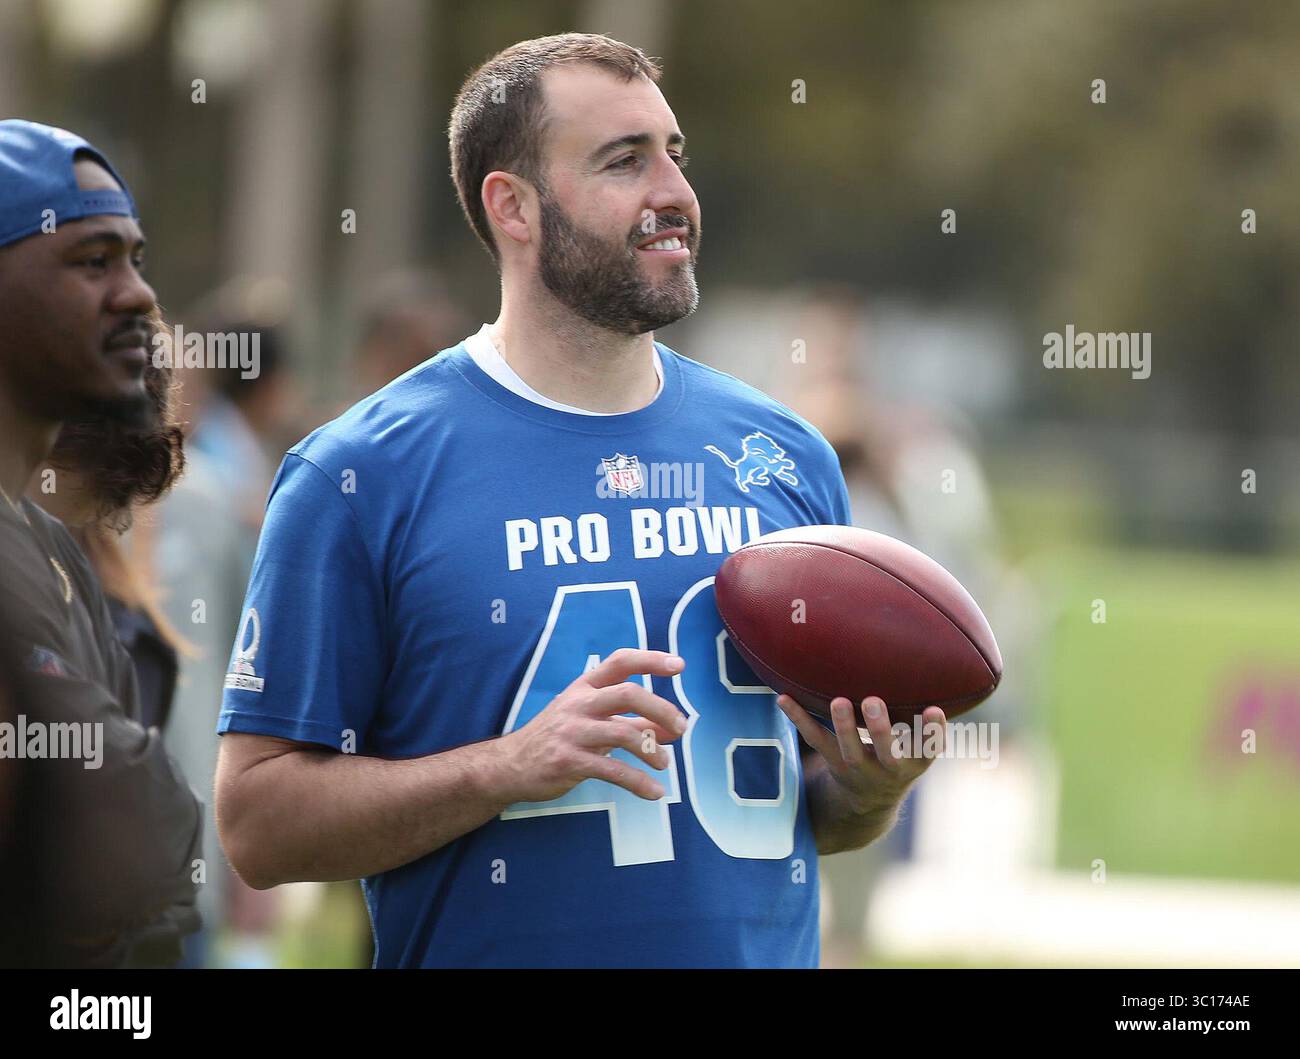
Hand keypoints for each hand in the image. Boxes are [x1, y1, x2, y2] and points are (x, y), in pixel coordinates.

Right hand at [502, 648, 687, 803]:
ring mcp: (572, 732)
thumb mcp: (590, 720)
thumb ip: (631, 719)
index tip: (678, 665)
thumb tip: (673, 727)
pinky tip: (653, 792)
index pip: (620, 662)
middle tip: (681, 727)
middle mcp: (578, 703)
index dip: (650, 659)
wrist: (510, 765)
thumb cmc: (557, 738)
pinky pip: (612, 770)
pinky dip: (638, 782)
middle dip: (661, 709)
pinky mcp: (569, 761)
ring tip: (664, 764)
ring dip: (652, 750)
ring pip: (623, 733)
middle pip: (628, 694)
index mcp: (584, 687)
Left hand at [777, 693, 945, 814]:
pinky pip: (815, 740)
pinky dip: (799, 718)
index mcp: (915, 762)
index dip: (932, 732)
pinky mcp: (833, 762)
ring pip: (849, 751)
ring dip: (843, 726)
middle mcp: (888, 768)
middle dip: (879, 729)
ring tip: (838, 701)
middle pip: (885, 753)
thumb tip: (933, 670)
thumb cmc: (899, 756)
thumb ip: (924, 722)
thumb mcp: (919, 747)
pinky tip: (783, 698)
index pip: (929, 748)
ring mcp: (859, 768)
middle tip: (872, 701)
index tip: (933, 710)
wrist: (871, 800)